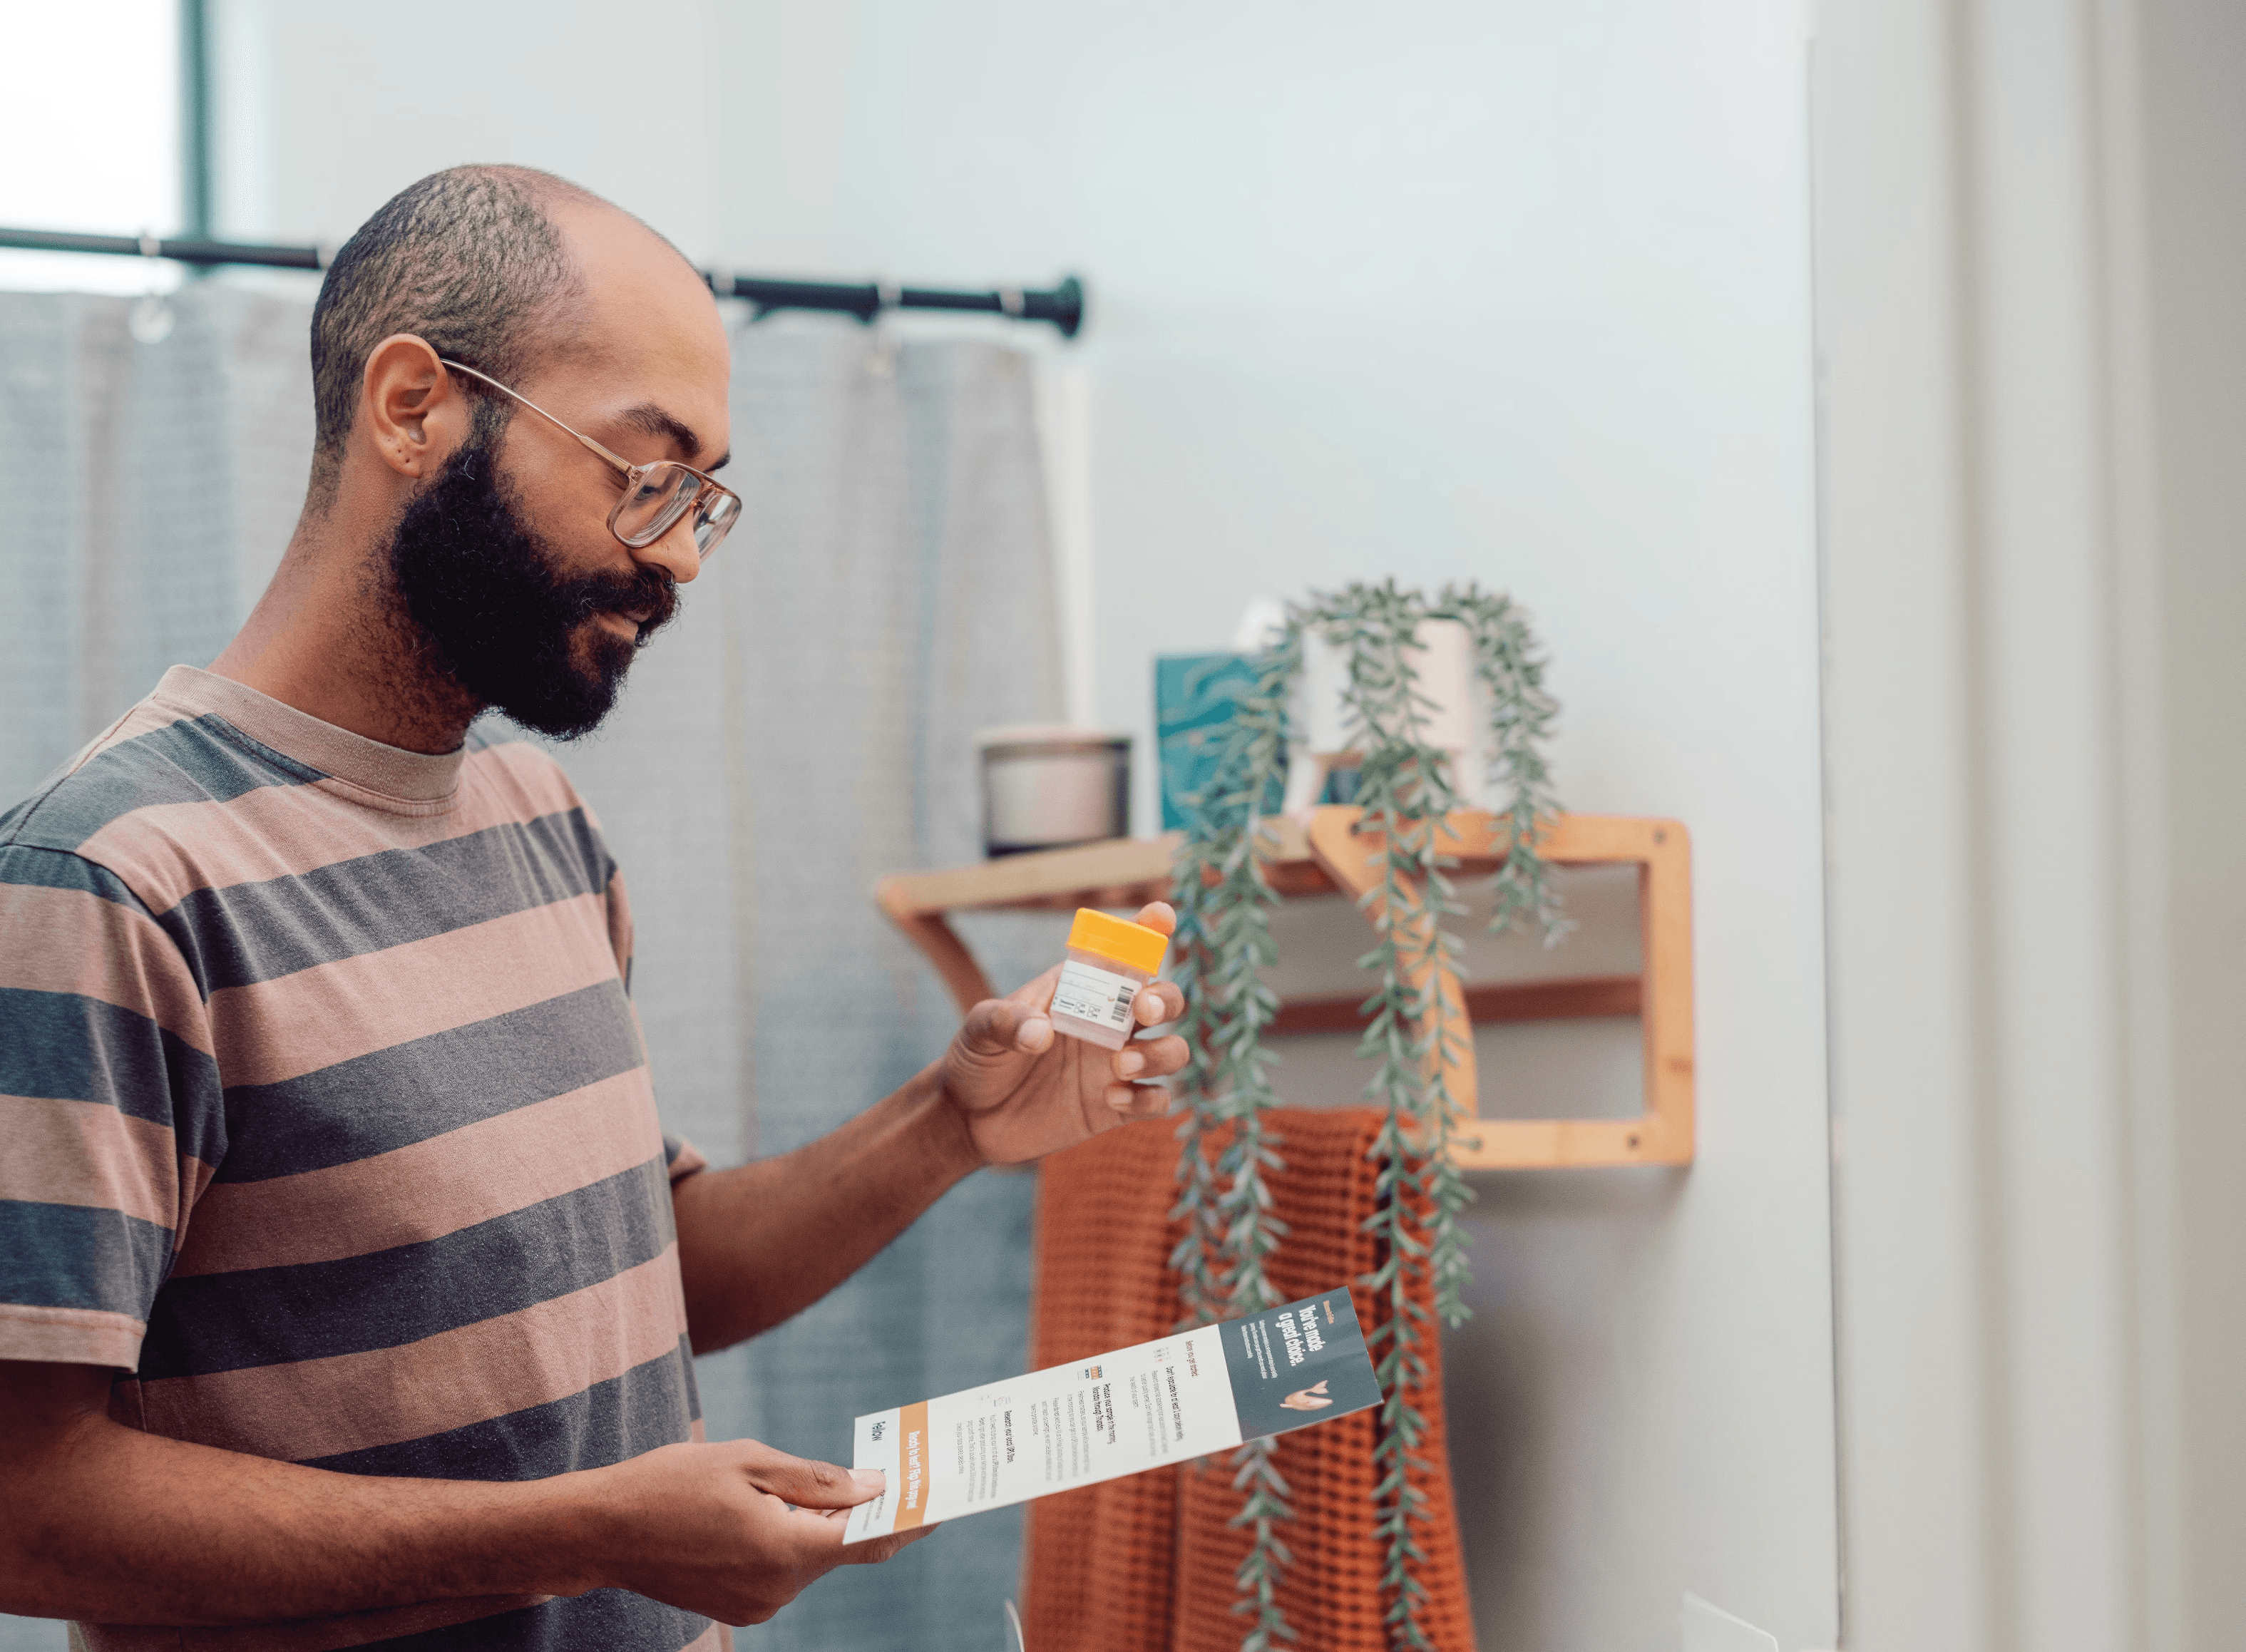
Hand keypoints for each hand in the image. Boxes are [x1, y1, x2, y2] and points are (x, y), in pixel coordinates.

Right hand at [577, 1439, 929, 1624]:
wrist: (602, 1532)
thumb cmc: (670, 1484)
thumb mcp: (748, 1462)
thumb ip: (817, 1480)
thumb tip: (873, 1488)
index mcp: (784, 1549)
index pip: (869, 1538)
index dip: (911, 1518)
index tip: (944, 1501)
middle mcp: (778, 1588)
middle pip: (842, 1548)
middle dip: (868, 1512)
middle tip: (896, 1474)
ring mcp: (758, 1604)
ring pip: (814, 1559)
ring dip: (826, 1524)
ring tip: (835, 1484)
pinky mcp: (740, 1607)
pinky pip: (786, 1570)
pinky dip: (796, 1540)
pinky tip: (785, 1509)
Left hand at [941, 901, 1189, 1165]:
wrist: (970, 1118)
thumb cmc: (978, 1058)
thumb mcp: (980, 1029)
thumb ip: (1006, 1021)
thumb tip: (1041, 1034)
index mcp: (1082, 989)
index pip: (1123, 953)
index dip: (1149, 929)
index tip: (1161, 913)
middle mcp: (1108, 1023)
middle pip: (1165, 999)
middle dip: (1166, 999)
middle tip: (1143, 1009)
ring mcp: (1116, 1065)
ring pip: (1172, 1050)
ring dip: (1160, 1054)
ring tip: (1120, 1066)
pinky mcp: (1114, 1108)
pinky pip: (1158, 1100)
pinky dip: (1147, 1100)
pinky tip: (1112, 1099)